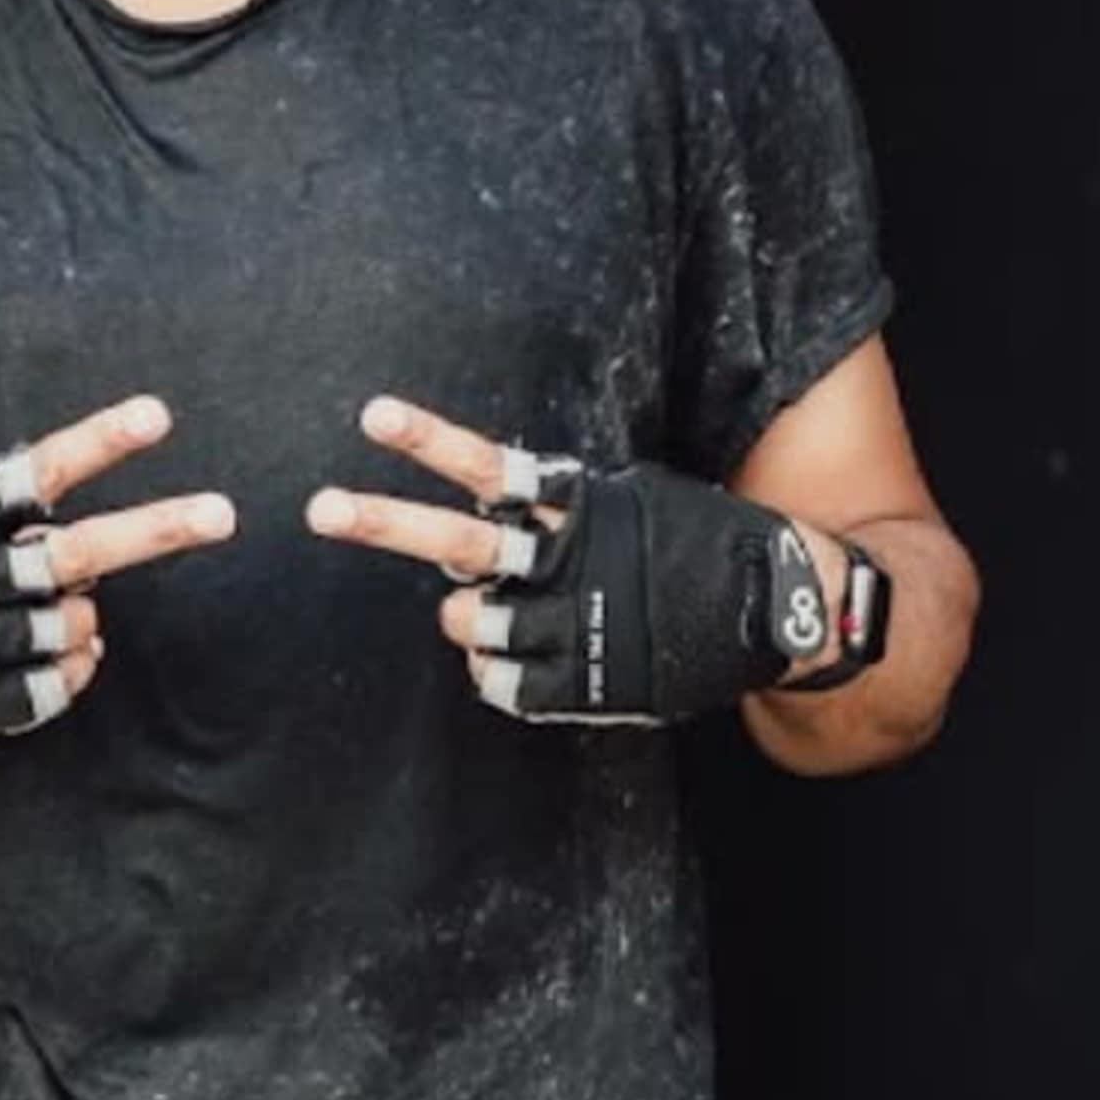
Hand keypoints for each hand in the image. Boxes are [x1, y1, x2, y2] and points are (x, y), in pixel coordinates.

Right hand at [0, 392, 236, 738]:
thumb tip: (48, 524)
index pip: (41, 472)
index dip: (101, 442)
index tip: (159, 416)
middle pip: (83, 550)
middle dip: (158, 529)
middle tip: (223, 515)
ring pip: (75, 624)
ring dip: (87, 621)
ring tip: (76, 617)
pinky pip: (53, 690)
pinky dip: (71, 674)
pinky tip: (70, 661)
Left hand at [306, 395, 836, 722]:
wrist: (781, 606)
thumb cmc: (691, 547)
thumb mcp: (630, 503)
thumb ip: (553, 509)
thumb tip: (470, 526)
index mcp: (578, 504)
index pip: (492, 467)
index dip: (431, 442)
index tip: (373, 415)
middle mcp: (566, 556)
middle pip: (458, 539)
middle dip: (384, 523)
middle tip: (319, 510)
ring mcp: (570, 620)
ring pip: (467, 622)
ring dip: (465, 621)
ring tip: (495, 615)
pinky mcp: (581, 680)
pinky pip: (498, 684)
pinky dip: (496, 674)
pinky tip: (525, 663)